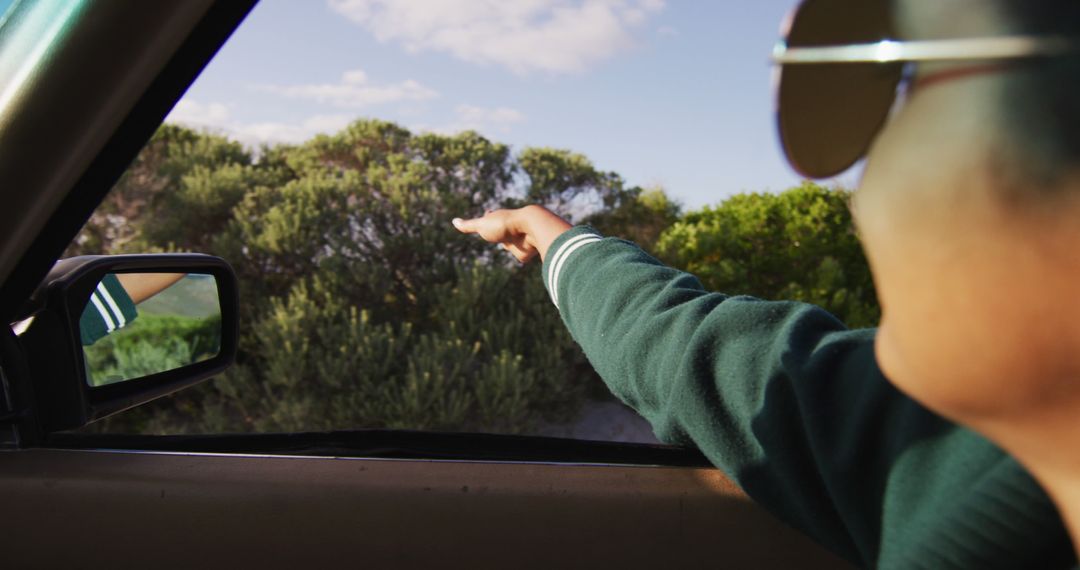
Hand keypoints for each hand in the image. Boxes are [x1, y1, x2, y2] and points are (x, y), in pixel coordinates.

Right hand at [452, 205, 571, 262]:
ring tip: (512, 243)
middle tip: (499, 230)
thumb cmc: (504, 225)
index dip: (488, 216)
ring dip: (513, 244)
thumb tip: (454, 221)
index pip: (491, 217)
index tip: (488, 212)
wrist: (530, 229)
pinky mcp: (524, 252)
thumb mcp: (482, 225)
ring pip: (513, 243)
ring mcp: (517, 239)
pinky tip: (524, 255)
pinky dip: (522, 255)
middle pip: (503, 230)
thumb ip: (469, 225)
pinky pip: (522, 255)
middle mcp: (508, 229)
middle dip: (501, 230)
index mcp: (498, 220)